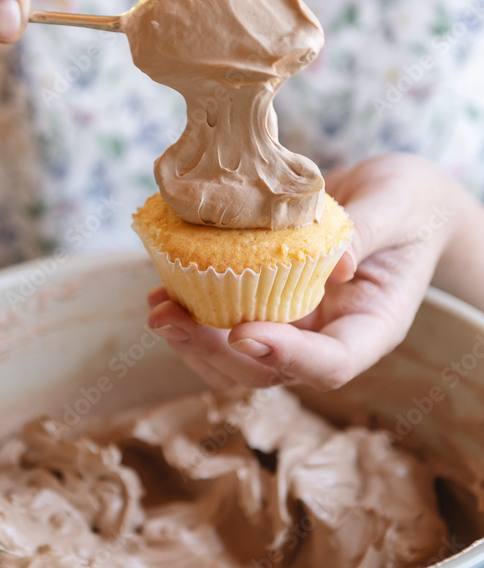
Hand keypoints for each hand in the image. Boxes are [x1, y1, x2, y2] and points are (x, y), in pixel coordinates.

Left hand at [146, 154, 475, 390]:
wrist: (397, 196)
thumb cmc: (410, 202)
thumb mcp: (399, 207)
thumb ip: (366, 233)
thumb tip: (333, 264)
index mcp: (372, 328)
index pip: (332, 364)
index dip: (287, 356)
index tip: (245, 332)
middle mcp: (328, 337)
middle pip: (269, 371)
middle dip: (216, 353)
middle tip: (171, 320)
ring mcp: (297, 326)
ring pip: (238, 359)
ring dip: (193, 342)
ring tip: (158, 310)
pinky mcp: (270, 305)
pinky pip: (227, 323)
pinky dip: (192, 313)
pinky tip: (162, 289)